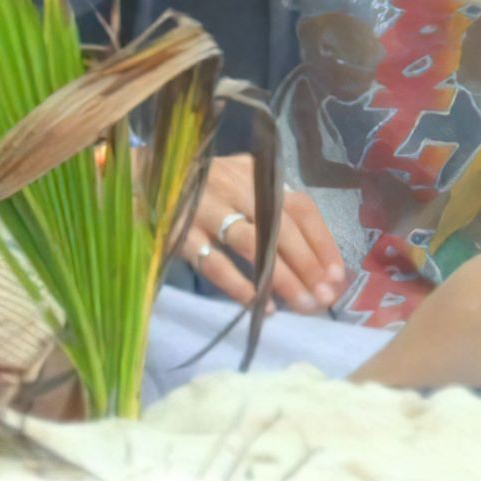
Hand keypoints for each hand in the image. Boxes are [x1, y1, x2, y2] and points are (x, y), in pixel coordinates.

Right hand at [185, 153, 346, 314]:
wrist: (142, 176)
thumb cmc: (202, 184)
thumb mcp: (240, 181)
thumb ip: (269, 203)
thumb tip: (310, 248)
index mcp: (257, 175)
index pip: (301, 208)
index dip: (322, 242)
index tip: (337, 275)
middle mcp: (236, 187)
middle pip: (281, 228)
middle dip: (308, 265)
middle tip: (323, 298)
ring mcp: (207, 210)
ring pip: (253, 244)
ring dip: (281, 277)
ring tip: (301, 305)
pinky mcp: (180, 234)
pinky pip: (214, 262)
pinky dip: (238, 284)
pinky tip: (259, 305)